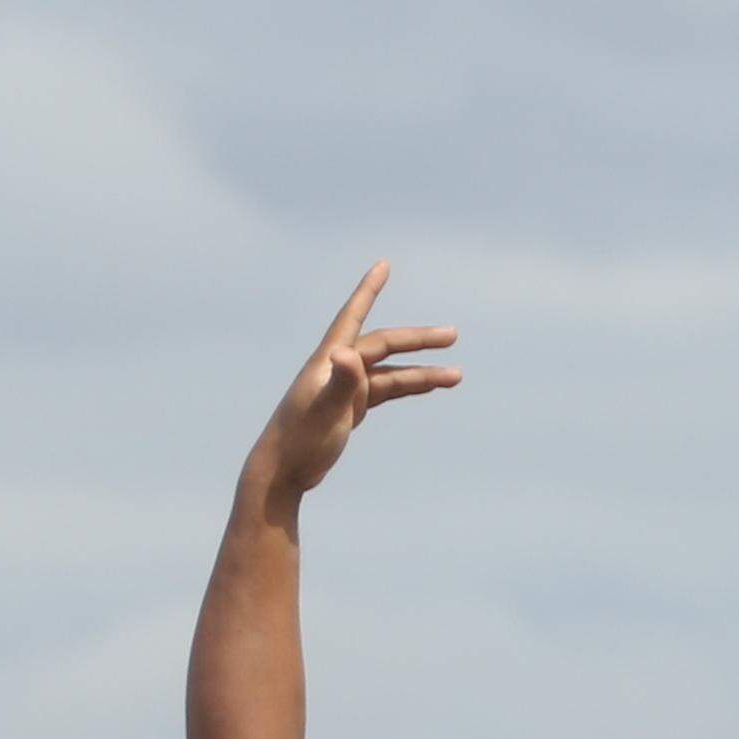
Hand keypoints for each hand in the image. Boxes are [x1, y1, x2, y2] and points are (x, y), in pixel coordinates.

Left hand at [249, 264, 460, 506]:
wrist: (282, 472)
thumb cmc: (299, 441)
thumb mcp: (324, 412)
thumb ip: (339, 382)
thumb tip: (348, 354)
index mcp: (329, 361)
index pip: (352, 316)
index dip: (368, 290)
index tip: (384, 265)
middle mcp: (339, 368)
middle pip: (384, 346)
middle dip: (418, 339)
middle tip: (452, 335)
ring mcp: (346, 389)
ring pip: (391, 373)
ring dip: (422, 373)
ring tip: (456, 377)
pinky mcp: (349, 408)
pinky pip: (385, 391)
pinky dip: (407, 387)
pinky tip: (428, 387)